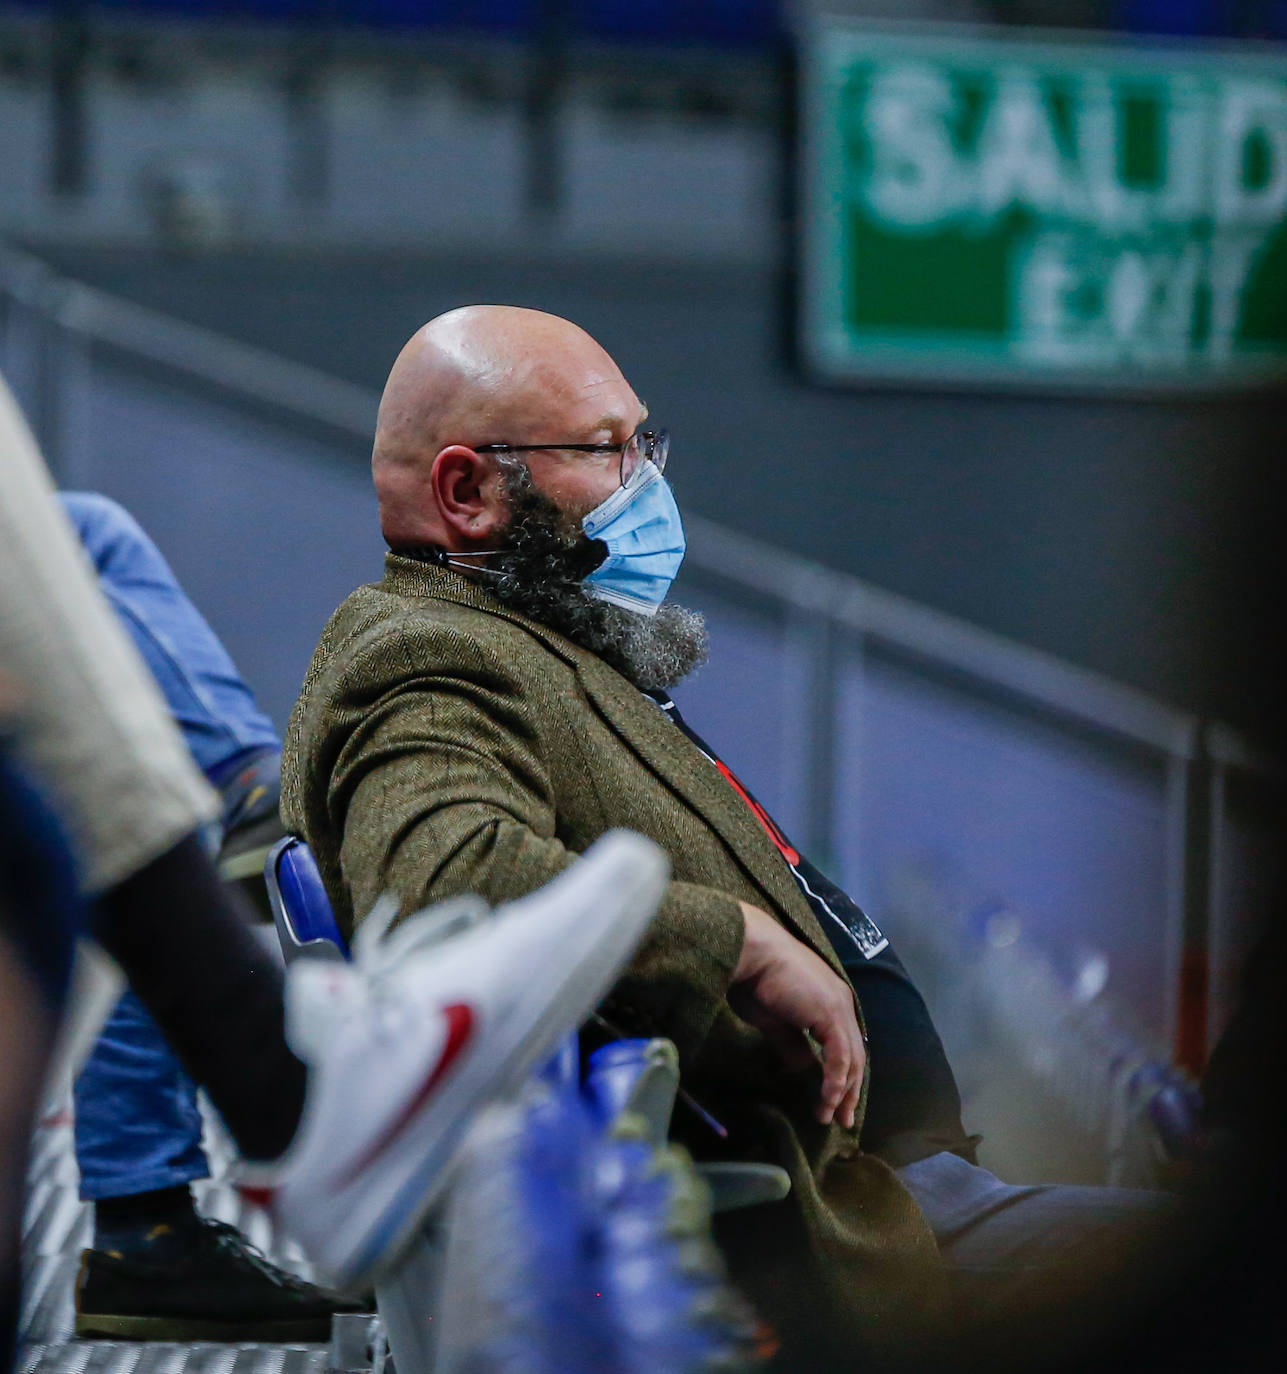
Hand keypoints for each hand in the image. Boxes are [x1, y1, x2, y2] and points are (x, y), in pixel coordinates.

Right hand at [730, 902, 865, 1128]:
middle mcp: (842, 1002)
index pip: (846, 1044)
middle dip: (849, 1090)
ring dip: (841, 1092)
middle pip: (855, 1056)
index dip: (843, 1075)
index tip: (834, 1101)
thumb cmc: (755, 979)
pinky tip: (826, 1100)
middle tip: (841, 1119)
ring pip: (852, 1060)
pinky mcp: (831, 1015)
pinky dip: (835, 1082)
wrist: (751, 953)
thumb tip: (804, 1068)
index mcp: (831, 1000)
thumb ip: (793, 1043)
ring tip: (829, 1117)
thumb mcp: (775, 1020)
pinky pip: (839, 1058)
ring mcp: (839, 1007)